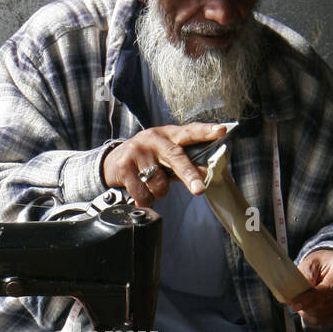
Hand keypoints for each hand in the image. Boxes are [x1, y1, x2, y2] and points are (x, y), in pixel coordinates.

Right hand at [102, 122, 227, 205]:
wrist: (111, 163)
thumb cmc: (147, 160)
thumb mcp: (165, 157)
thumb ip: (186, 163)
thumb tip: (206, 172)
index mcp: (168, 134)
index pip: (190, 131)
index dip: (206, 131)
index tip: (221, 131)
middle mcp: (153, 139)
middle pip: (175, 157)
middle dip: (188, 175)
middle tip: (199, 190)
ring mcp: (137, 152)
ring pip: (159, 183)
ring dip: (159, 192)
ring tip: (151, 185)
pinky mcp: (124, 167)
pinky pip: (143, 193)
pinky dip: (145, 200)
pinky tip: (140, 193)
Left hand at [289, 250, 332, 325]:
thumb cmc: (321, 264)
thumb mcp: (310, 262)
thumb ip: (304, 275)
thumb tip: (296, 293)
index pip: (329, 289)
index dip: (311, 298)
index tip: (295, 304)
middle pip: (326, 303)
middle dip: (306, 304)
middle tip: (292, 300)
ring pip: (323, 314)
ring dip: (308, 310)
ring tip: (302, 300)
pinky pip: (324, 320)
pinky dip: (312, 315)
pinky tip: (309, 306)